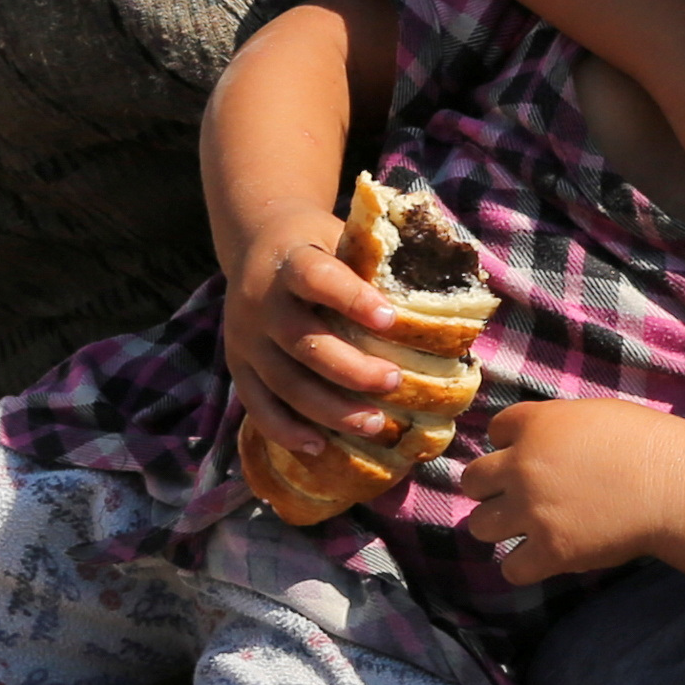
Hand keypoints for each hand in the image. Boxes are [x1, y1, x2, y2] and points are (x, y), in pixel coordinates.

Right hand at [219, 205, 413, 464]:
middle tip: (394, 383)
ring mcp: (245, 338)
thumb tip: (446, 294)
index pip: (317, 278)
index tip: (391, 319)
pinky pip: (258, 404)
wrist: (256, 241)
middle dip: (350, 369)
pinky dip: (285, 429)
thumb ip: (377, 263)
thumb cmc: (319, 245)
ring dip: (329, 408)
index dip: (352, 299)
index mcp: (291, 262)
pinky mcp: (238, 365)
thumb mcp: (341, 237)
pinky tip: (318, 446)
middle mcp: (261, 302)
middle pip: (302, 341)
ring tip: (374, 424)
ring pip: (283, 381)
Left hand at [456, 397, 684, 589]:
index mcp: (536, 424)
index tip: (528, 459)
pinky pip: (510, 568)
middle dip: (492, 490)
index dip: (509, 446)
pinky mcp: (550, 550)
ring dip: (500, 527)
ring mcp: (532, 510)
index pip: (494, 432)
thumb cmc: (647, 443)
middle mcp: (522, 465)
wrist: (675, 484)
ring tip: (528, 530)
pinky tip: (541, 558)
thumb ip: (555, 428)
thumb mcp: (593, 415)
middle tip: (519, 498)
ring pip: (480, 526)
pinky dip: (523, 566)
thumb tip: (538, 445)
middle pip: (472, 480)